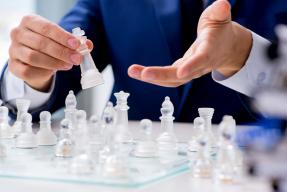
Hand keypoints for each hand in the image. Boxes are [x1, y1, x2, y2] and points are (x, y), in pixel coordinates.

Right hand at [8, 15, 92, 90]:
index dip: (63, 37)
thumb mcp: (62, 41)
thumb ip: (76, 42)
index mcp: (30, 21)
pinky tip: (53, 71)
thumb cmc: (49, 46)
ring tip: (68, 65)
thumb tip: (88, 45)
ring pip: (33, 57)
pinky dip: (43, 72)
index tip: (76, 44)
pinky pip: (28, 71)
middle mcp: (18, 33)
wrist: (35, 60)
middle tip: (77, 59)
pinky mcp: (14, 66)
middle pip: (41, 43)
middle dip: (62, 52)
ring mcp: (14, 50)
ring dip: (54, 62)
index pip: (47, 27)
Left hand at [128, 0, 251, 86]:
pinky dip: (152, 76)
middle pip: (181, 76)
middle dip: (162, 76)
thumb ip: (220, 12)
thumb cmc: (220, 31)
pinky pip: (167, 78)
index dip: (192, 66)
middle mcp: (199, 66)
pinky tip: (138, 72)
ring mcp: (190, 72)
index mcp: (210, 51)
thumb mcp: (220, 18)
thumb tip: (222, 4)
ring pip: (171, 80)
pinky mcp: (181, 72)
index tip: (181, 72)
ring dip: (152, 78)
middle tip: (143, 74)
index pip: (201, 59)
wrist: (224, 49)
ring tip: (132, 71)